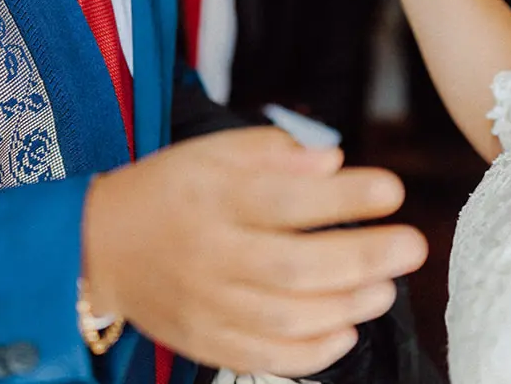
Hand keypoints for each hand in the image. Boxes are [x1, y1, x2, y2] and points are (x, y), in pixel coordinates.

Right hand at [80, 127, 427, 377]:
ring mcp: (206, 304)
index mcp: (213, 197)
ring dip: (346, 307)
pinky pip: (263, 359)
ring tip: (386, 289)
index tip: (393, 189)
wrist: (98, 246)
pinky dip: (310, 354)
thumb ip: (275, 151)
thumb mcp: (213, 151)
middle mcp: (210, 253)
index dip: (344, 197)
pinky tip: (345, 331)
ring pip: (285, 319)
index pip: (286, 199)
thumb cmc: (172, 189)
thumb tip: (334, 162)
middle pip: (294, 266)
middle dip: (363, 258)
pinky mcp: (204, 341)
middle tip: (412, 246)